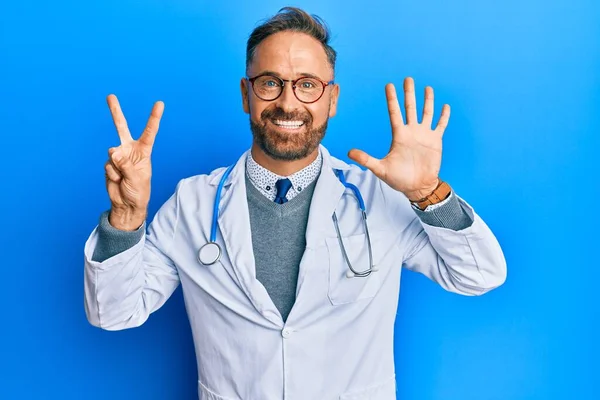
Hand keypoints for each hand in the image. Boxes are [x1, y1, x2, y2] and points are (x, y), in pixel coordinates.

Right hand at [104, 94, 164, 229]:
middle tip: (110, 96)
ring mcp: (118, 156)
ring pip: (113, 153)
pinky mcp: (109, 164)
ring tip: (124, 178)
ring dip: (118, 168)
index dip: (154, 117)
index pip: (150, 132)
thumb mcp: (137, 178)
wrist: (126, 204)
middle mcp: (130, 150)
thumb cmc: (138, 191)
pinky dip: (113, 175)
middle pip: (121, 127)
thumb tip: (112, 151)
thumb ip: (125, 164)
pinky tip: (118, 181)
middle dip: (115, 112)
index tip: (159, 103)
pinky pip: (108, 166)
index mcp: (144, 151)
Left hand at [348, 77, 449, 200]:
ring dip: (427, 101)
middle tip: (408, 79)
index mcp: (399, 135)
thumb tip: (349, 152)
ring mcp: (424, 135)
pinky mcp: (435, 141)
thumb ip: (366, 159)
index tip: (389, 85)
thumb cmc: (399, 179)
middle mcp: (412, 131)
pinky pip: (440, 125)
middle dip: (409, 93)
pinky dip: (443, 116)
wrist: (417, 187)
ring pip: (426, 113)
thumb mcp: (380, 169)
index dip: (392, 99)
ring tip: (427, 88)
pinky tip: (445, 106)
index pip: (395, 112)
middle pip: (410, 108)